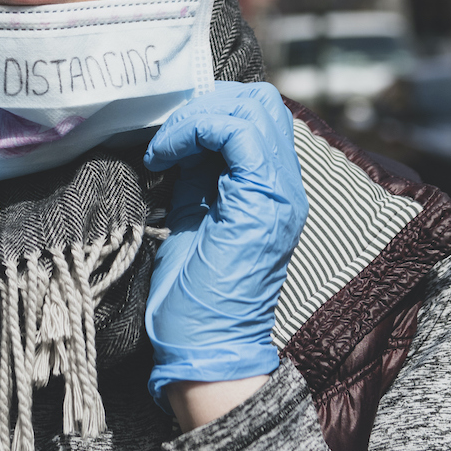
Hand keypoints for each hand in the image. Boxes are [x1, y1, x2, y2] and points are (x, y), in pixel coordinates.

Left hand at [141, 82, 307, 423]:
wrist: (204, 348)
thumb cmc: (193, 296)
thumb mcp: (194, 216)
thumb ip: (198, 176)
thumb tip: (179, 137)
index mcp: (272, 189)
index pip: (259, 116)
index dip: (211, 110)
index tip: (168, 137)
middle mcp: (286, 187)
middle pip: (261, 103)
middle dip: (206, 105)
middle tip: (168, 136)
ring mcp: (279, 194)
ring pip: (252, 109)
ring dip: (197, 117)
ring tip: (165, 147)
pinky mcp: (261, 202)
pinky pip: (236, 134)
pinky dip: (194, 131)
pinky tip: (164, 157)